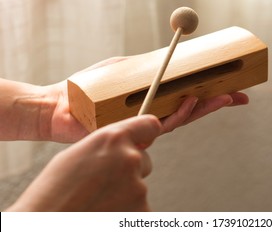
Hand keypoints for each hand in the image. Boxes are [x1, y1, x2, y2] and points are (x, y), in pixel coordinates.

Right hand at [7, 115, 160, 211]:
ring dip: (125, 194)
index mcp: (113, 138)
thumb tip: (126, 149)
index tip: (144, 141)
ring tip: (97, 201)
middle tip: (103, 185)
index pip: (149, 125)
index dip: (146, 133)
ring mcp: (138, 187)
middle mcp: (130, 158)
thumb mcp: (79, 153)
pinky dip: (126, 212)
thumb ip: (107, 147)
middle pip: (143, 161)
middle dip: (129, 171)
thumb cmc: (54, 190)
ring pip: (139, 187)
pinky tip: (105, 212)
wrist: (46, 221)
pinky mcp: (141, 211)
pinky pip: (139, 208)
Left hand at [45, 57, 248, 141]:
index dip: (211, 91)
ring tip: (224, 96)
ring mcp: (147, 124)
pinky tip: (192, 99)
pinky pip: (163, 122)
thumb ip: (145, 65)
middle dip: (218, 102)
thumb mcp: (123, 68)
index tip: (232, 86)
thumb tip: (168, 57)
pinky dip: (180, 112)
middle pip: (193, 108)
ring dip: (205, 106)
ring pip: (184, 117)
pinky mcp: (136, 131)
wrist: (61, 104)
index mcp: (155, 97)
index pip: (189, 95)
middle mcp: (155, 111)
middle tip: (240, 95)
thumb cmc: (89, 86)